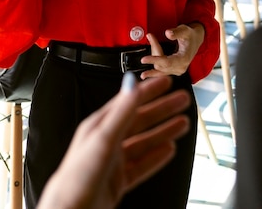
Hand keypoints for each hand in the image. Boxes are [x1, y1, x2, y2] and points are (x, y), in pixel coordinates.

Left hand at [36, 74, 189, 208]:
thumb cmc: (78, 175)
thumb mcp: (103, 138)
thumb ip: (121, 111)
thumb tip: (131, 85)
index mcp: (100, 124)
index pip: (129, 101)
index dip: (149, 90)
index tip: (166, 81)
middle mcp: (107, 140)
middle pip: (141, 120)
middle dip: (163, 109)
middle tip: (182, 100)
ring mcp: (114, 160)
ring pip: (144, 142)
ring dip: (164, 131)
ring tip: (183, 123)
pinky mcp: (118, 180)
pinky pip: (143, 165)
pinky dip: (157, 157)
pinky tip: (169, 150)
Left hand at [140, 24, 204, 78]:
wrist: (196, 40)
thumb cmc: (190, 35)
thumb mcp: (185, 30)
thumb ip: (176, 32)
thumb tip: (167, 33)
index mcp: (184, 59)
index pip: (166, 62)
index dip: (154, 60)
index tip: (143, 59)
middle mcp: (181, 67)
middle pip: (161, 65)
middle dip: (154, 51)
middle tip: (150, 36)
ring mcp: (177, 71)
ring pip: (159, 68)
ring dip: (153, 57)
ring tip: (151, 42)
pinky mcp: (174, 71)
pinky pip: (161, 71)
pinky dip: (153, 68)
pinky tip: (145, 74)